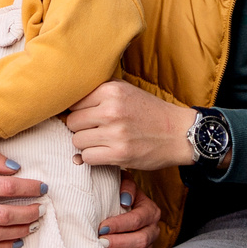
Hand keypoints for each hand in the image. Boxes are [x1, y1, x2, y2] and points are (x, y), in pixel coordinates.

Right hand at [0, 146, 43, 247]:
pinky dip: (1, 247)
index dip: (29, 188)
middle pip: (6, 214)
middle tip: (41, 210)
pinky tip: (14, 242)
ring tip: (32, 226)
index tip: (43, 188)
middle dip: (28, 213)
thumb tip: (16, 168)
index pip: (7, 187)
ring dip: (19, 231)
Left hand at [66, 81, 196, 170]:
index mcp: (112, 90)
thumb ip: (100, 91)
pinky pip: (87, 157)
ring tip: (101, 141)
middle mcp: (112, 110)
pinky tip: (104, 152)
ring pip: (77, 141)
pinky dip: (93, 157)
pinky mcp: (119, 154)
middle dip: (81, 128)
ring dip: (86, 144)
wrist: (178, 133)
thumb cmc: (150, 112)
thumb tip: (67, 99)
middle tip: (96, 130)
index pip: (74, 102)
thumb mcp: (126, 91)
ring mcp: (115, 133)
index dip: (79, 111)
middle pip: (72, 122)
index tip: (88, 116)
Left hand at [96, 176, 160, 247]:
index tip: (102, 227)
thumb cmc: (119, 195)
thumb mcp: (123, 184)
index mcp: (150, 210)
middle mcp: (153, 227)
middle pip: (141, 239)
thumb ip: (126, 185)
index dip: (119, 225)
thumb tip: (125, 199)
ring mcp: (150, 243)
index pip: (137, 219)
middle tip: (102, 241)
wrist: (119, 206)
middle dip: (120, 241)